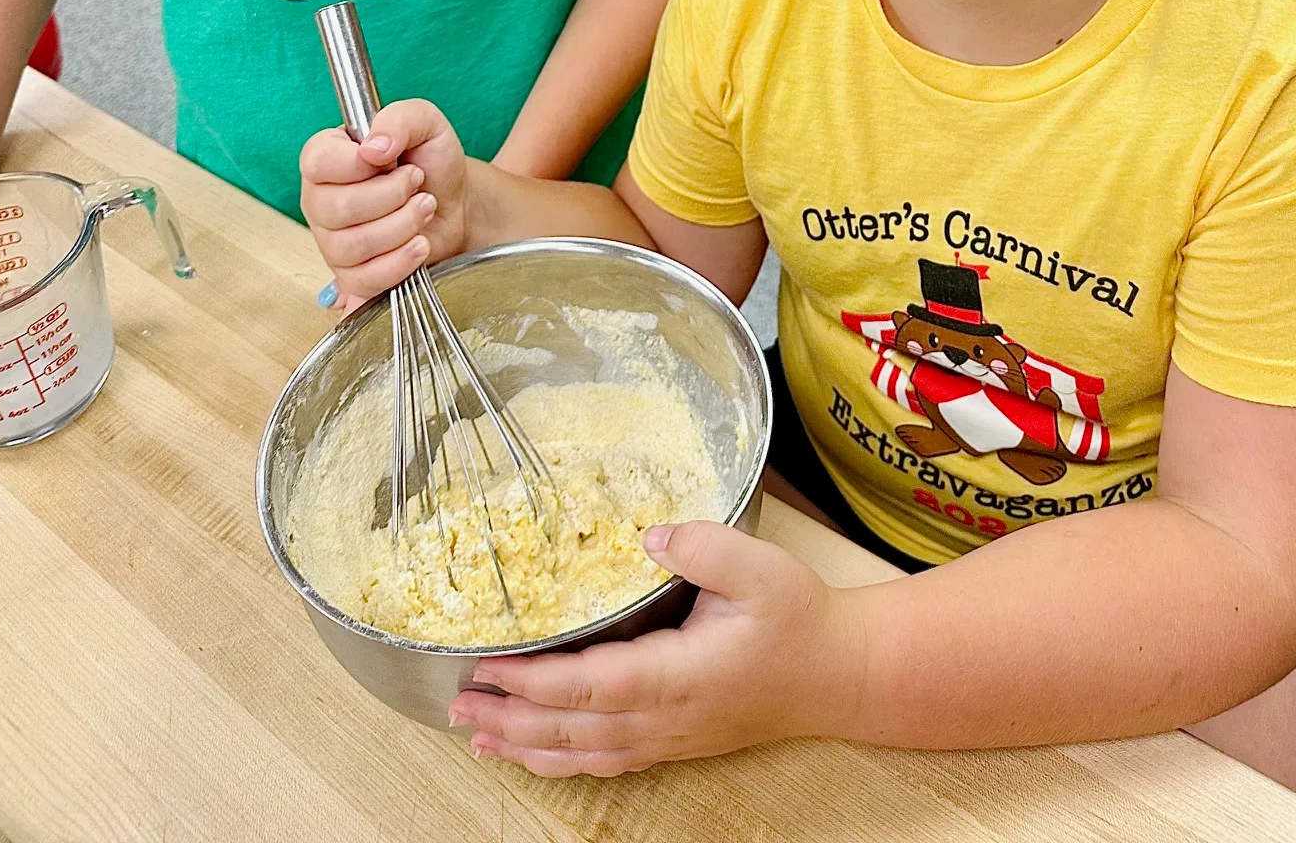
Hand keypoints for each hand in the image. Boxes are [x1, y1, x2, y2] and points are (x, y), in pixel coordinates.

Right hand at [299, 97, 471, 311]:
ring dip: (403, 225)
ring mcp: (331, 241)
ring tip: (424, 207)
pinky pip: (364, 278)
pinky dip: (401, 261)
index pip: (318, 163)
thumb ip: (400, 119)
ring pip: (352, 245)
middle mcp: (320, 199)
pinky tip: (419, 243)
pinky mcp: (350, 275)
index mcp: (326, 157)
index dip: (357, 164)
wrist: (456, 204)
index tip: (391, 159)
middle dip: (393, 195)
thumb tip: (373, 146)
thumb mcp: (426, 124)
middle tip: (417, 182)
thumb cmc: (432, 162)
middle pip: (338, 208)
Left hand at [449, 519, 863, 773]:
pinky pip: (604, 760)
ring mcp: (667, 736)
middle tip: (458, 701)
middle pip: (573, 727)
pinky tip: (534, 753)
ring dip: (525, 744)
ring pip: (582, 752)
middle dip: (511, 716)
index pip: (591, 684)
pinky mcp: (672, 740)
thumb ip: (703, 546)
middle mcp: (664, 716)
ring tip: (476, 733)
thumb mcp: (760, 568)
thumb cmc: (799, 621)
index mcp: (677, 675)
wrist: (837, 674)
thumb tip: (649, 535)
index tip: (488, 665)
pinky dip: (560, 760)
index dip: (535, 681)